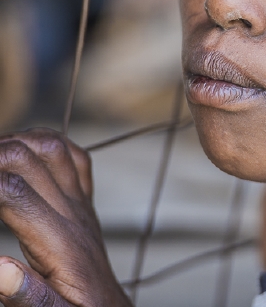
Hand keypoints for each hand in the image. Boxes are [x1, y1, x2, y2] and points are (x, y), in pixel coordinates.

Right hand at [0, 128, 130, 306]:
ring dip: (16, 141)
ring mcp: (81, 203)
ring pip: (53, 148)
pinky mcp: (85, 203)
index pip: (12, 192)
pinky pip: (75, 158)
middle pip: (28, 160)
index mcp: (58, 241)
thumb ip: (28, 296)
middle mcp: (72, 213)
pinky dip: (47, 143)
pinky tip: (25, 150)